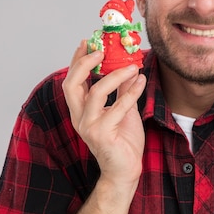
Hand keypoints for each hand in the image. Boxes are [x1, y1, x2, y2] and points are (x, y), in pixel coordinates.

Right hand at [62, 40, 146, 185]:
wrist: (125, 170)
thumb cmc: (122, 140)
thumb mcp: (123, 108)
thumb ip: (122, 89)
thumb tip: (128, 67)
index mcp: (80, 110)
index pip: (72, 80)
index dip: (77, 60)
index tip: (87, 42)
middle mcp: (79, 117)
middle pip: (71, 84)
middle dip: (84, 63)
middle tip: (102, 50)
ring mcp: (89, 126)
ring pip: (96, 92)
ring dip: (115, 75)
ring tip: (132, 66)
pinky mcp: (102, 134)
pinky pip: (118, 107)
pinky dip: (131, 92)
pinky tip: (142, 81)